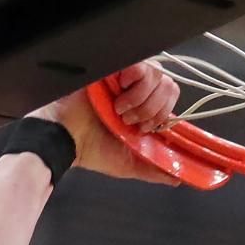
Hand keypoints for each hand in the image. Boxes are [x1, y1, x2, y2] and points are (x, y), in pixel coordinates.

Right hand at [30, 61, 180, 185]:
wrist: (67, 138)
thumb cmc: (91, 149)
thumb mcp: (128, 165)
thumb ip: (154, 170)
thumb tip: (177, 179)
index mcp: (142, 110)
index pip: (170, 101)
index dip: (164, 115)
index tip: (147, 130)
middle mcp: (137, 91)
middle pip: (169, 87)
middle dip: (154, 110)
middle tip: (132, 123)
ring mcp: (126, 77)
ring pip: (158, 77)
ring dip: (142, 100)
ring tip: (120, 111)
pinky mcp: (115, 66)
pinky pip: (142, 65)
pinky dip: (135, 83)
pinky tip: (119, 93)